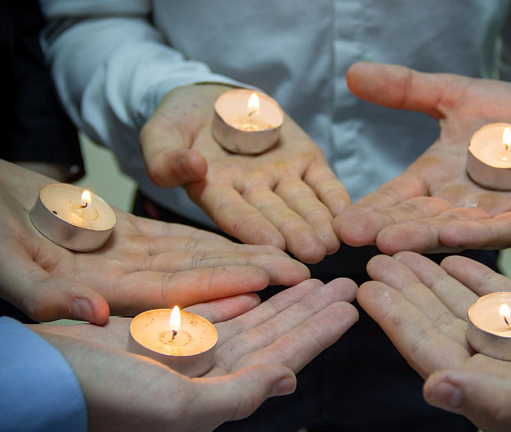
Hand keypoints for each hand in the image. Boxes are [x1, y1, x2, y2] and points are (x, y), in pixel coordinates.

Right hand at [0, 155, 309, 323]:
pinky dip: (213, 241)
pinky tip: (248, 241)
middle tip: (303, 276)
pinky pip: (178, 241)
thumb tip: (92, 316)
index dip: (222, 284)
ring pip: (196, 260)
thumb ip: (42, 290)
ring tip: (292, 260)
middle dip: (251, 276)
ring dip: (244, 259)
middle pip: (197, 279)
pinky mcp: (125, 239)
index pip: (172, 292)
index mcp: (93, 292)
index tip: (271, 280)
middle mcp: (119, 283)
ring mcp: (125, 261)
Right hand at [33, 278, 357, 431]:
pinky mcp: (164, 333)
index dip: (318, 333)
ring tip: (317, 279)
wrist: (43, 378)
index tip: (350, 308)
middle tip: (347, 284)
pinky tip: (265, 288)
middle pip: (275, 337)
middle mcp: (209, 378)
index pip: (283, 359)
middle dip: (312, 311)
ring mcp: (188, 355)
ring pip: (251, 322)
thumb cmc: (105, 396)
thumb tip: (288, 381)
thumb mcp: (179, 406)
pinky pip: (215, 312)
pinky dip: (240, 299)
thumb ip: (237, 394)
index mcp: (217, 399)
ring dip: (284, 301)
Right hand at [140, 84, 350, 263]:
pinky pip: (323, 182)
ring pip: (302, 204)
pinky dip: (336, 197)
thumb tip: (191, 166)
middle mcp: (251, 193)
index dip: (252, 228)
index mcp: (214, 192)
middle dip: (294, 235)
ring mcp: (280, 178)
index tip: (271, 244)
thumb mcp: (161, 133)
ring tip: (333, 240)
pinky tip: (349, 213)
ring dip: (318, 222)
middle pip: (274, 216)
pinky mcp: (305, 162)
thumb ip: (165, 156)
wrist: (215, 98)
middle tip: (313, 253)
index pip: (233, 214)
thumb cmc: (180, 121)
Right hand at [335, 62, 510, 252]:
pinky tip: (452, 234)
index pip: (395, 198)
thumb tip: (353, 72)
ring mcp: (494, 217)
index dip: (370, 209)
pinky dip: (478, 234)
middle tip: (351, 237)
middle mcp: (457, 206)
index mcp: (435, 181)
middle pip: (416, 219)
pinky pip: (503, 229)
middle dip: (386, 228)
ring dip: (422, 236)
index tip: (340, 221)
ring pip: (453, 230)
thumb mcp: (456, 96)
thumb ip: (406, 89)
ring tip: (391, 241)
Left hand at [356, 252, 510, 431]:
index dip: (393, 317)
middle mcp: (497, 371)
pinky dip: (473, 276)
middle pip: (436, 322)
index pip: (426, 348)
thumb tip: (432, 388)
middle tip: (373, 258)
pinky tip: (452, 256)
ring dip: (430, 278)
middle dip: (404, 290)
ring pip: (461, 306)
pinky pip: (498, 297)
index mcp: (489, 391)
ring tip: (402, 250)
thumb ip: (491, 397)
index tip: (364, 287)